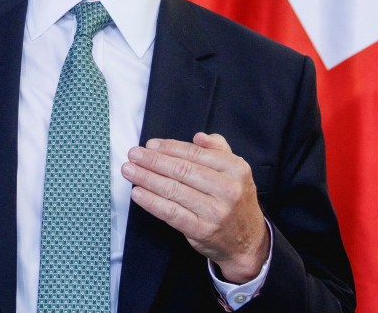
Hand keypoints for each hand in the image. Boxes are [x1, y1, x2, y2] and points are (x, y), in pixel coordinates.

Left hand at [121, 132, 268, 282]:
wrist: (248, 241)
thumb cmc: (235, 199)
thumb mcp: (236, 171)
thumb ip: (218, 148)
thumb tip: (198, 137)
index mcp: (235, 169)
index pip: (196, 153)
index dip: (169, 148)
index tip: (150, 145)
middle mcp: (227, 189)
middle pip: (182, 170)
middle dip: (153, 161)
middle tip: (133, 155)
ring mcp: (215, 211)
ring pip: (173, 190)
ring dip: (146, 178)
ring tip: (129, 170)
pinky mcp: (202, 230)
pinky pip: (171, 212)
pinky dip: (151, 202)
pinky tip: (138, 193)